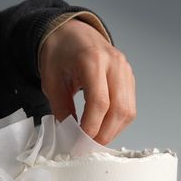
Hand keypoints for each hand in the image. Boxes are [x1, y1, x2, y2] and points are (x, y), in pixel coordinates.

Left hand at [39, 18, 135, 144]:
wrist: (71, 32)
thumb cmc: (60, 53)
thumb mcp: (51, 81)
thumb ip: (61, 109)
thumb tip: (71, 137)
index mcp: (93, 60)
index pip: (99, 102)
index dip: (91, 128)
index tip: (78, 143)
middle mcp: (115, 64)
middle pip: (119, 110)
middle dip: (103, 135)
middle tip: (86, 147)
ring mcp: (125, 70)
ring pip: (128, 112)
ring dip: (112, 131)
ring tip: (93, 140)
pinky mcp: (129, 78)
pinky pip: (129, 108)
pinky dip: (117, 123)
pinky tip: (102, 128)